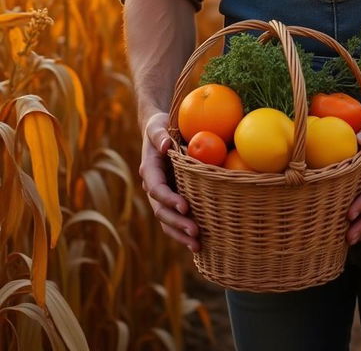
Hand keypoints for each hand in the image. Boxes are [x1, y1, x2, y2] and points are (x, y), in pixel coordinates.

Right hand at [139, 111, 199, 251]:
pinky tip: (200, 244)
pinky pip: (176, 219)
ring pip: (168, 220)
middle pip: (162, 210)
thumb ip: (159, 134)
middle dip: (177, 223)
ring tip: (197, 245)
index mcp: (149, 170)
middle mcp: (154, 186)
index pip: (157, 189)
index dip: (169, 199)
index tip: (185, 207)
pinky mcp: (173, 199)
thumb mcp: (158, 125)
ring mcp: (163, 195)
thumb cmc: (161, 125)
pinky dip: (184, 232)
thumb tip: (164, 144)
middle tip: (195, 232)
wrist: (161, 131)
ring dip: (180, 234)